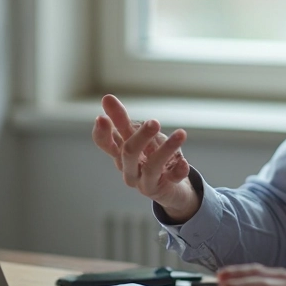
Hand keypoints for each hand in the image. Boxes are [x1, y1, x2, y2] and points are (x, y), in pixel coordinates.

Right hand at [92, 94, 199, 221]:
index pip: (105, 144)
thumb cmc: (150, 157)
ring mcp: (145, 182)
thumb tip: (106, 97)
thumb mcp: (138, 137)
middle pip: (129, 153)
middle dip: (141, 136)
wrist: (171, 187)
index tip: (102, 118)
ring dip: (167, 149)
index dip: (102, 132)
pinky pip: (172, 179)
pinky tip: (184, 162)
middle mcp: (129, 169)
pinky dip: (179, 170)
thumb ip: (122, 120)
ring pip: (152, 167)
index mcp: (120, 154)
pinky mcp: (164, 189)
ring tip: (181, 134)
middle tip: (154, 122)